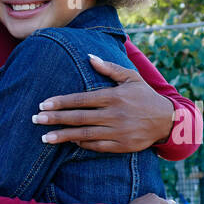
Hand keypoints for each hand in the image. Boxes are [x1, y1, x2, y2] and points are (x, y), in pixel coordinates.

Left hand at [33, 54, 175, 152]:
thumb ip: (109, 68)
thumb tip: (89, 57)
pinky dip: (82, 144)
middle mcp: (114, 115)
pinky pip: (97, 146)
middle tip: (35, 120)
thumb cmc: (145, 96)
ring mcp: (117, 132)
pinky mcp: (122, 146)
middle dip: (55, 119)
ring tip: (45, 137)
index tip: (43, 105)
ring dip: (63, 136)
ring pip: (84, 134)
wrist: (167, 120)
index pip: (81, 99)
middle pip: (79, 117)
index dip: (61, 102)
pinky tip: (69, 142)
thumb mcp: (131, 77)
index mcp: (114, 96)